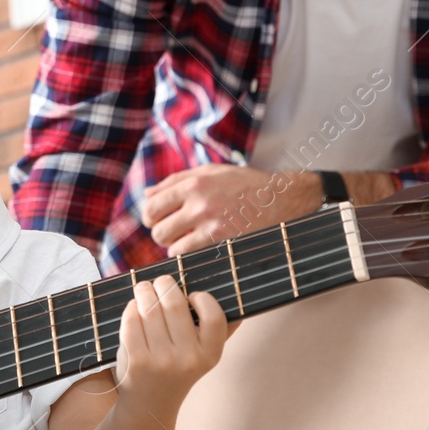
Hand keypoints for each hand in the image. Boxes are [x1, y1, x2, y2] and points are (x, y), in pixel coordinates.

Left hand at [112, 274, 232, 417]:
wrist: (150, 405)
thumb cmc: (178, 370)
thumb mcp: (204, 356)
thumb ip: (220, 331)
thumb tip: (236, 298)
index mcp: (210, 355)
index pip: (214, 315)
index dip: (203, 298)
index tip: (193, 296)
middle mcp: (188, 359)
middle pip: (174, 304)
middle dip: (165, 284)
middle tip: (160, 281)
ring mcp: (161, 360)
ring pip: (150, 308)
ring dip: (144, 291)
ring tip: (144, 289)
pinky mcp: (136, 359)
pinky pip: (132, 320)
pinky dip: (131, 309)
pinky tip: (134, 308)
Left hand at [141, 164, 320, 253]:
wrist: (282, 199)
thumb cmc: (244, 184)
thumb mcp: (211, 172)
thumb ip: (176, 181)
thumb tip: (146, 193)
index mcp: (194, 184)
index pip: (151, 206)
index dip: (150, 217)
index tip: (157, 221)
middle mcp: (200, 204)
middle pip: (158, 230)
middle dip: (162, 234)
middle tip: (173, 233)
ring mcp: (211, 226)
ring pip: (171, 248)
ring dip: (175, 247)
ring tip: (187, 241)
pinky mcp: (223, 243)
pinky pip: (189, 257)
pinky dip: (189, 256)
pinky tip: (198, 249)